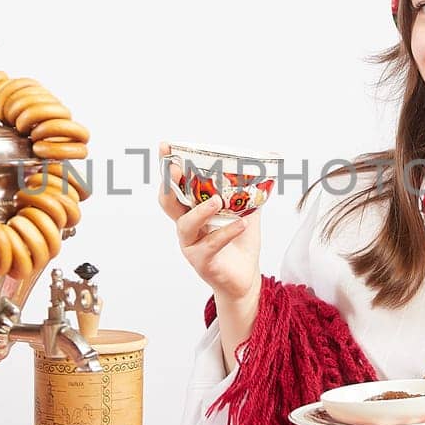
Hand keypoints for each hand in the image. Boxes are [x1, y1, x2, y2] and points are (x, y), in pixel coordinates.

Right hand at [156, 144, 261, 302]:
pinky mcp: (202, 262)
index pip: (175, 186)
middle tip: (179, 168)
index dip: (168, 167)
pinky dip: (226, 233)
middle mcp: (187, 226)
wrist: (246, 277)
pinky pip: (210, 245)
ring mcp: (191, 245)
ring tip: (217, 200)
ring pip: (185, 225)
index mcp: (192, 211)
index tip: (166, 146)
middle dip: (170, 183)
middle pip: (168, 202)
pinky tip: (241, 224)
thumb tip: (258, 169)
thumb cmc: (240, 244)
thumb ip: (246, 193)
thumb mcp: (245, 212)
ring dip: (201, 210)